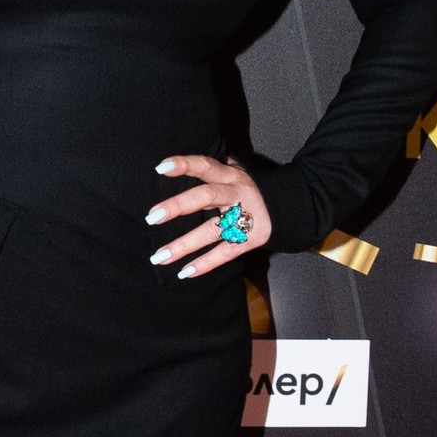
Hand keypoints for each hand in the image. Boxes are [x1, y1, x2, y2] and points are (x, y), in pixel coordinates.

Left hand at [145, 154, 271, 278]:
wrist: (284, 207)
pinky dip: (205, 264)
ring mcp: (243, 218)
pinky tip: (184, 272)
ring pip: (211, 231)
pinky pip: (225, 253)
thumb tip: (169, 166)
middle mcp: (236, 194)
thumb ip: (209, 170)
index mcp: (230, 174)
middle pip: (206, 196)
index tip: (161, 168)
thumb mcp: (233, 172)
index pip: (206, 165)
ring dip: (184, 245)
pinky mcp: (249, 240)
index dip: (185, 164)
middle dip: (178, 206)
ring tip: (159, 256)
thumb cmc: (245, 188)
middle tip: (152, 217)